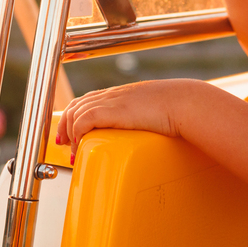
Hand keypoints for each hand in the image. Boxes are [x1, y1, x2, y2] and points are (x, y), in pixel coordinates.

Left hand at [55, 79, 209, 158]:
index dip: (72, 116)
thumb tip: (143, 133)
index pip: (84, 100)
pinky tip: (79, 145)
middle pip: (74, 106)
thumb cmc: (174, 109)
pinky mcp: (113, 111)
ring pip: (75, 113)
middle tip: (64, 145)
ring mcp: (110, 102)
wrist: (183, 103)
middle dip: (64, 127)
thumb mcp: (151, 112)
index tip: (68, 134)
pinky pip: (83, 119)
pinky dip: (76, 132)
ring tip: (73, 151)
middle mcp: (110, 95)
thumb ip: (140, 118)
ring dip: (69, 133)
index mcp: (118, 94)